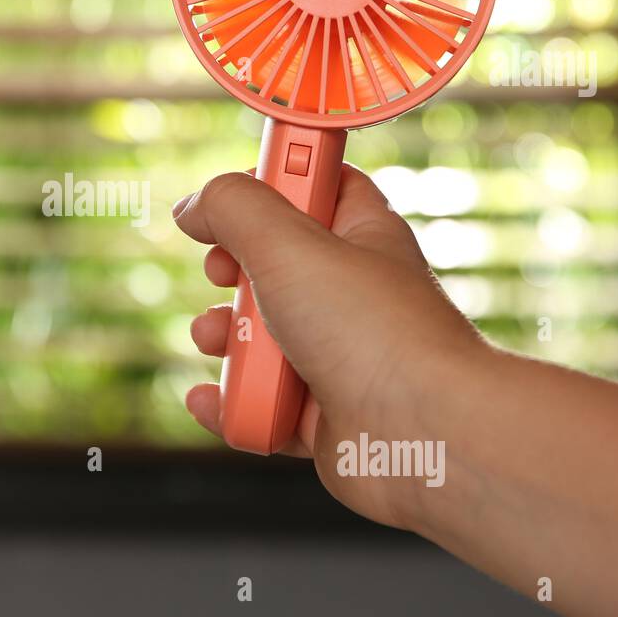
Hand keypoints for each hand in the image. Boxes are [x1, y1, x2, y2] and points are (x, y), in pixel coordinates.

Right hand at [172, 165, 488, 529]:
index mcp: (361, 236)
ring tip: (217, 340)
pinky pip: (261, 404)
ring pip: (261, 338)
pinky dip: (232, 402)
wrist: (423, 436)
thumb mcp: (289, 244)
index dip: (272, 179)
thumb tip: (194, 207)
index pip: (317, 185)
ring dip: (224, 339)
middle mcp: (351, 294)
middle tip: (223, 273)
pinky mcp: (323, 416)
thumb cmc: (376, 334)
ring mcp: (338, 357)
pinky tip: (213, 399)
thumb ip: (233, 209)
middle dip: (232, 271)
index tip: (233, 192)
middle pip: (273, 265)